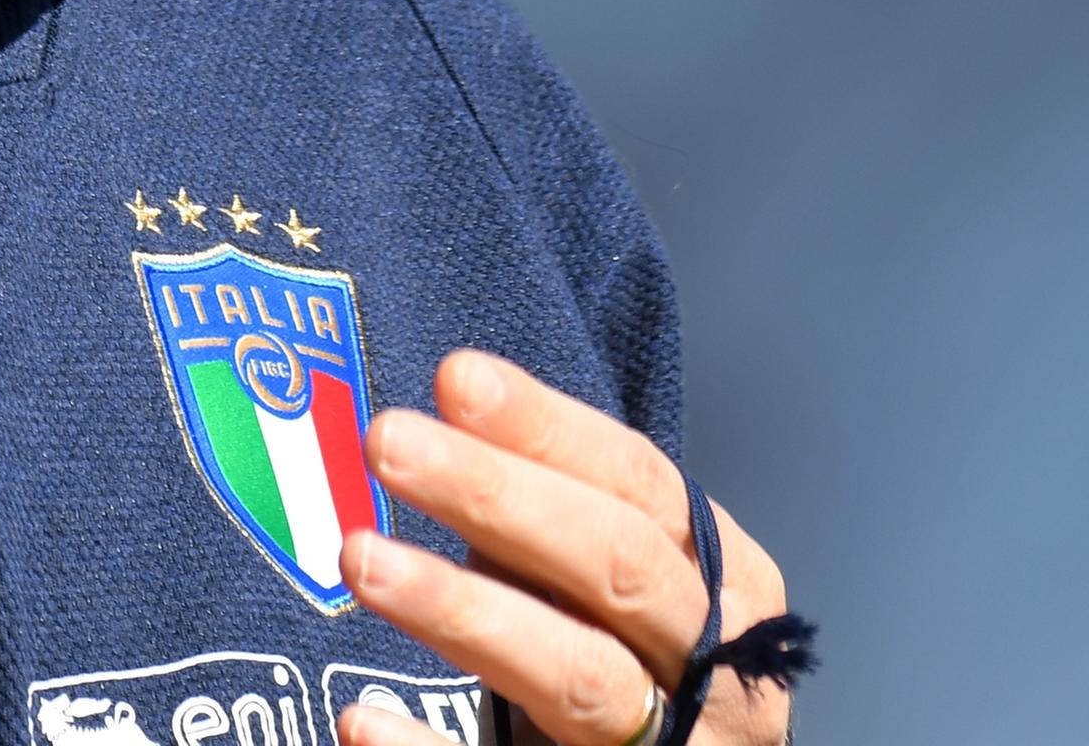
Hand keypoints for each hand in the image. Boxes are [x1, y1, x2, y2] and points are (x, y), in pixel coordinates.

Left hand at [337, 348, 793, 745]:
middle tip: (388, 441)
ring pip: (578, 676)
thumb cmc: (651, 682)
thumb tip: (449, 448)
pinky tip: (359, 720)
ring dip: (464, 611)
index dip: (551, 428)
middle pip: (614, 565)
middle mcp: (718, 662)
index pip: (639, 484)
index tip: (455, 377)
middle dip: (497, 495)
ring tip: (362, 558)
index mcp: (728, 582)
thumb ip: (563, 537)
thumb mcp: (637, 600)